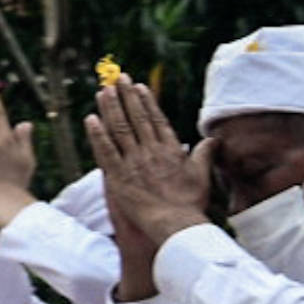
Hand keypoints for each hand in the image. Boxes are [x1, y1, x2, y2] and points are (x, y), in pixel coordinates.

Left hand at [87, 79, 211, 298]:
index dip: (145, 101)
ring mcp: (133, 163)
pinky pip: (105, 152)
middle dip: (125, 96)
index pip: (155, 119)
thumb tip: (213, 139)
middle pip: (135, 118)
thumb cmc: (190, 203)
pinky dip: (97, 135)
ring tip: (103, 91)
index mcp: (170, 150)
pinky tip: (90, 119)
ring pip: (119, 130)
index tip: (138, 86)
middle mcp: (151, 152)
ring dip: (110, 109)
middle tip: (117, 78)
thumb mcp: (202, 175)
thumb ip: (205, 154)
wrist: (175, 225)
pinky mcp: (118, 177)